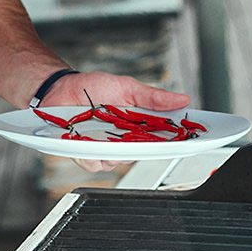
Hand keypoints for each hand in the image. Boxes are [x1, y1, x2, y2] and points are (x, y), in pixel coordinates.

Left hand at [42, 71, 190, 173]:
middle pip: (142, 154)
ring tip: (103, 131)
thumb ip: (153, 97)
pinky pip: (94, 163)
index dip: (177, 142)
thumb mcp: (127, 87)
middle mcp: (123, 141)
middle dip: (143, 147)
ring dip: (113, 149)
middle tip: (137, 134)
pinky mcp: (85, 154)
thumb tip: (182, 99)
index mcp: (138, 126)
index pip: (162, 139)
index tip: (190, 140)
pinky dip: (91, 153)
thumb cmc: (93, 87)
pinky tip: (85, 139)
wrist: (61, 89)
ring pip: (118, 162)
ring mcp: (104, 149)